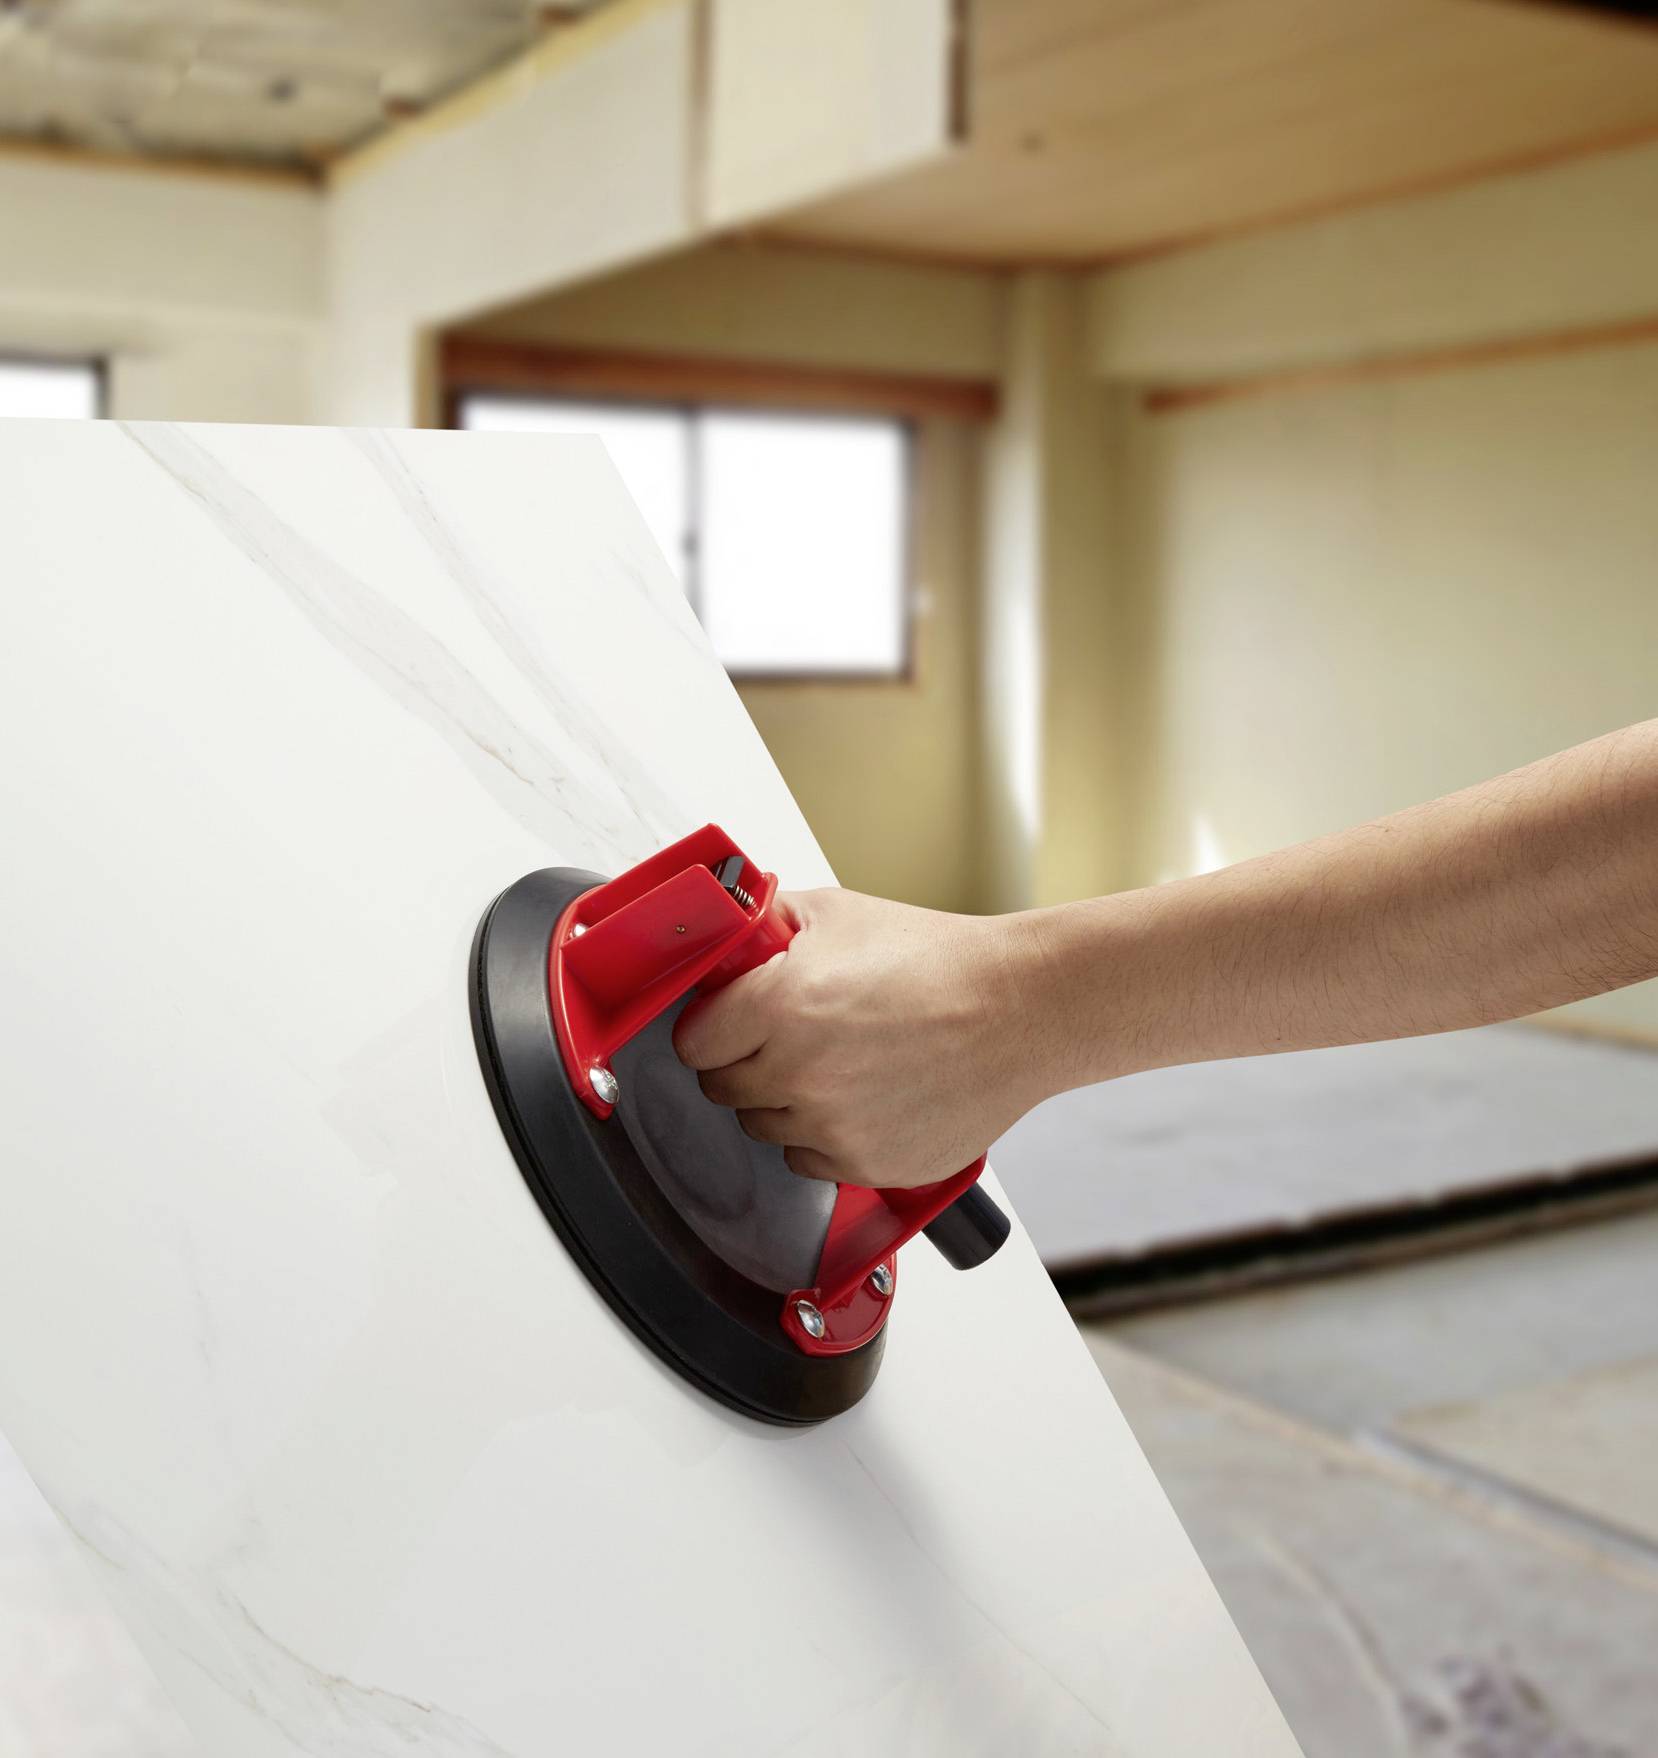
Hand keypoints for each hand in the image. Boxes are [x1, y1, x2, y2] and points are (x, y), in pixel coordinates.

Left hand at [672, 887, 1050, 1188]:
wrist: (1019, 1010)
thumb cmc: (937, 961)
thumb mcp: (838, 914)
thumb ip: (765, 925)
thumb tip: (720, 938)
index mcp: (778, 1006)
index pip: (693, 1044)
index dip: (712, 1028)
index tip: (731, 1021)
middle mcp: (796, 1074)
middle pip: (722, 1090)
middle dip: (746, 1062)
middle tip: (791, 1036)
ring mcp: (831, 1127)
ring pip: (764, 1129)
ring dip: (785, 1103)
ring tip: (840, 1064)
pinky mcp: (865, 1165)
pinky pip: (811, 1160)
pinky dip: (828, 1135)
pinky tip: (867, 1096)